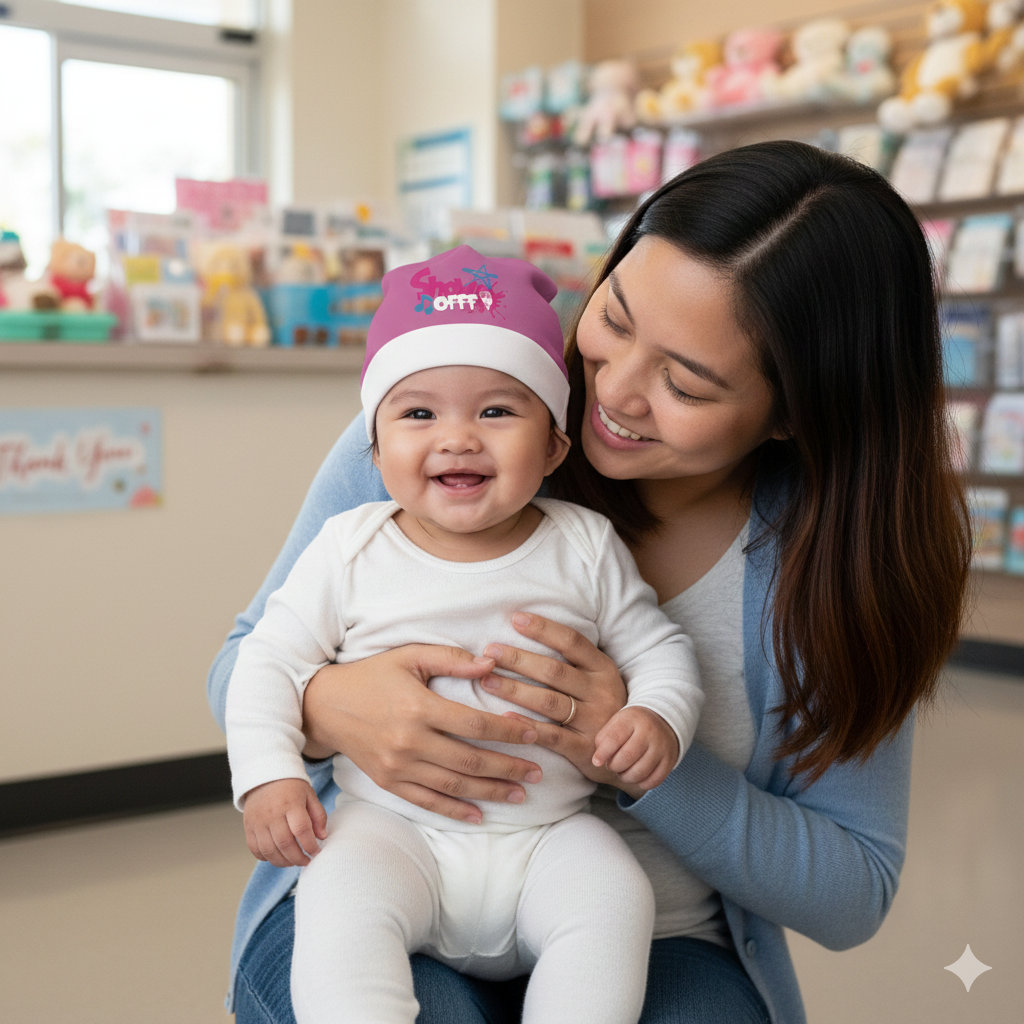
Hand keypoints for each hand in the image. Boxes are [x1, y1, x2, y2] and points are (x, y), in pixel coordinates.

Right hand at [242, 778, 327, 867]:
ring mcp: (258, 821)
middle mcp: (272, 814)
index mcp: (290, 803)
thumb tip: (322, 837)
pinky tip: (277, 856)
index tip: (316, 852)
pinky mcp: (248, 827)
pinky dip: (266, 858)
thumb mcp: (309, 795)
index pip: (301, 830)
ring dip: (283, 862)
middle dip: (298, 858)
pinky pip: (255, 849)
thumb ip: (318, 815)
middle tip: (306, 861)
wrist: (265, 776)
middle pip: (285, 844)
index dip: (310, 845)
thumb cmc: (291, 787)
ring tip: (293, 861)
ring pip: (269, 851)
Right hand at [302, 645, 544, 824]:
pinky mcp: (388, 782)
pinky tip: (478, 815)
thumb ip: (452, 659)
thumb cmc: (373, 675)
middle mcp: (409, 741)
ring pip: (454, 786)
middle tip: (538, 772)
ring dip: (491, 793)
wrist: (325, 705)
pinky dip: (454, 811)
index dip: (509, 731)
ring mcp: (398, 766)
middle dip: (509, 768)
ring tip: (521, 795)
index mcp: (419, 707)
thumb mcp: (410, 656)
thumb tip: (491, 664)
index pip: (475, 724)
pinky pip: (427, 801)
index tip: (533, 733)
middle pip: (471, 761)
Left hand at [476, 612, 644, 797]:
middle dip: (519, 659)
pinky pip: (553, 737)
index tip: (515, 619)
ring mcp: (594, 721)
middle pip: (554, 670)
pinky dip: (528, 726)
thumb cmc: (600, 705)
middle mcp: (600, 691)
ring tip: (486, 681)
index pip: (572, 641)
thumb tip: (528, 628)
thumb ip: (572, 659)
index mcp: (603, 668)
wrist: (628, 751)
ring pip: (549, 702)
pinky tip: (505, 719)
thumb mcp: (596, 678)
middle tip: (489, 652)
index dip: (543, 629)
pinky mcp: (585, 748)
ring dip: (515, 690)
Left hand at [592, 706, 678, 790]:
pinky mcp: (670, 760)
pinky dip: (641, 783)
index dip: (603, 753)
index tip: (596, 762)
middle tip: (612, 765)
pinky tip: (636, 776)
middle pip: (627, 757)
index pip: (614, 738)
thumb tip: (598, 760)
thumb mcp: (617, 722)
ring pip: (640, 772)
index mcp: (632, 719)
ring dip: (626, 777)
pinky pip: (654, 781)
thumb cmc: (633, 724)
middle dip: (614, 766)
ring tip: (623, 772)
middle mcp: (649, 732)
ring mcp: (661, 747)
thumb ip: (604, 738)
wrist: (664, 720)